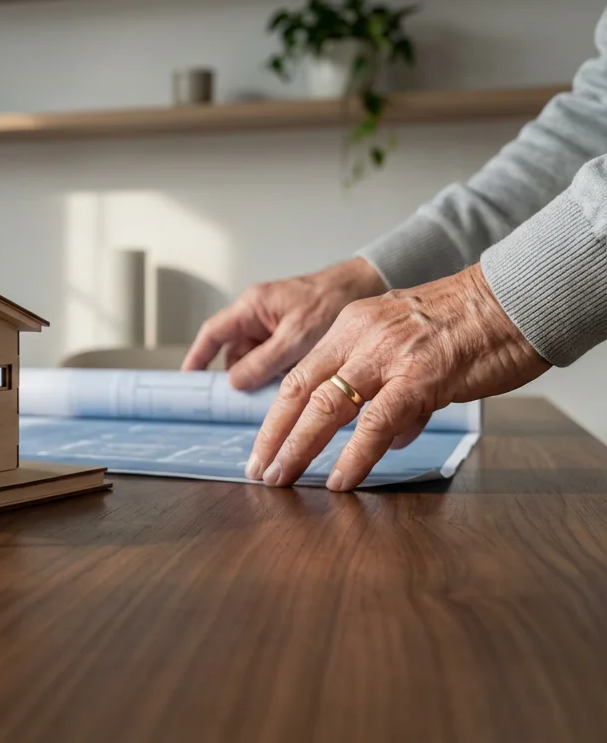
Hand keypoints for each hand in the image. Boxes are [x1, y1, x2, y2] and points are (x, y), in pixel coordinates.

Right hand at [182, 258, 386, 389]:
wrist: (366, 287)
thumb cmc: (331, 302)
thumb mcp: (296, 337)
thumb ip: (263, 362)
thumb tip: (234, 383)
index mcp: (251, 307)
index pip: (212, 334)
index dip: (197, 357)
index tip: (187, 381)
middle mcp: (257, 315)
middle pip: (235, 353)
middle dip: (244, 375)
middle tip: (255, 394)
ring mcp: (273, 325)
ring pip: (256, 359)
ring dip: (266, 375)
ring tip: (287, 381)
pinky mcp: (289, 335)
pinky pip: (274, 359)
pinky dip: (281, 372)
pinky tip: (297, 377)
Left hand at [245, 264, 549, 490]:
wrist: (517, 297)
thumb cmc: (471, 324)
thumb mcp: (410, 342)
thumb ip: (389, 385)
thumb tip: (387, 436)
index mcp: (352, 325)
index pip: (300, 375)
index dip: (277, 416)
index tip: (263, 448)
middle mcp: (361, 336)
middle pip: (301, 392)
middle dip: (275, 437)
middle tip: (259, 471)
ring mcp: (389, 356)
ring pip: (327, 407)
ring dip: (300, 449)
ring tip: (282, 479)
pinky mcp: (420, 377)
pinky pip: (376, 424)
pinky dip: (354, 456)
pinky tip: (340, 480)